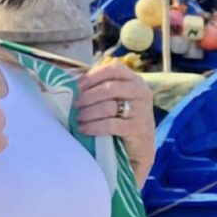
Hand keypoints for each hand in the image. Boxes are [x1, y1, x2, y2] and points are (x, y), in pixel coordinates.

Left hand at [77, 58, 156, 181]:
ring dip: (88, 112)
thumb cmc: (124, 119)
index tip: (78, 85)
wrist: (141, 147)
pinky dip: (93, 126)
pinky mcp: (137, 129)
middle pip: (109, 88)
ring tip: (78, 118)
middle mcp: (141, 93)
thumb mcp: (118, 99)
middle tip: (76, 104)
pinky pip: (110, 124)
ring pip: (108, 106)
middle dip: (88, 96)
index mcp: (136, 81)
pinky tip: (84, 129)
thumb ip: (103, 88)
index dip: (94, 75)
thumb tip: (74, 82)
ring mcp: (142, 111)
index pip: (115, 69)